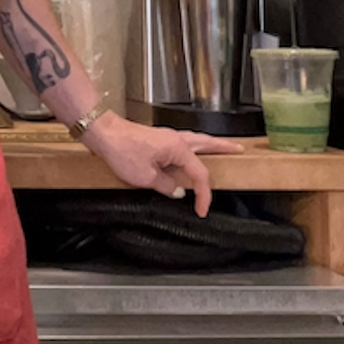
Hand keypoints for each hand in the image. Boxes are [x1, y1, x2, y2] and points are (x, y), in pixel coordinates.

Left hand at [80, 114, 242, 216]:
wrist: (104, 133)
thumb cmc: (123, 150)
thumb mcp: (145, 177)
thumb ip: (166, 186)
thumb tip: (177, 191)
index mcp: (178, 148)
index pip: (200, 174)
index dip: (204, 195)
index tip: (202, 210)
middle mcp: (176, 139)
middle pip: (207, 144)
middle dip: (224, 147)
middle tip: (239, 149)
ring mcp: (167, 137)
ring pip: (196, 140)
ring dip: (210, 144)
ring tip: (221, 147)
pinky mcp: (157, 138)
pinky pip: (182, 142)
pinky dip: (192, 146)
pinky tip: (189, 152)